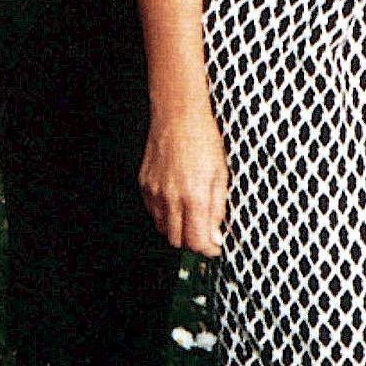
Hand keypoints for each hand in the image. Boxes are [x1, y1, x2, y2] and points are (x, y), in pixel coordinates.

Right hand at [140, 104, 229, 257]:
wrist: (177, 114)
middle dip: (193, 242)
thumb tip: (215, 238)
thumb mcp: (221, 175)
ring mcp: (154, 192)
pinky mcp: (144, 185)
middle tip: (205, 233)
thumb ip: (218, 209)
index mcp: (194, 196)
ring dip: (178, 229)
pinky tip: (177, 200)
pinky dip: (166, 215)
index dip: (208, 250)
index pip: (197, 241)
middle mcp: (171, 197)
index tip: (215, 247)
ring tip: (192, 213)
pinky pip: (154, 212)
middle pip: (178, 241)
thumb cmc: (204, 140)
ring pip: (164, 229)